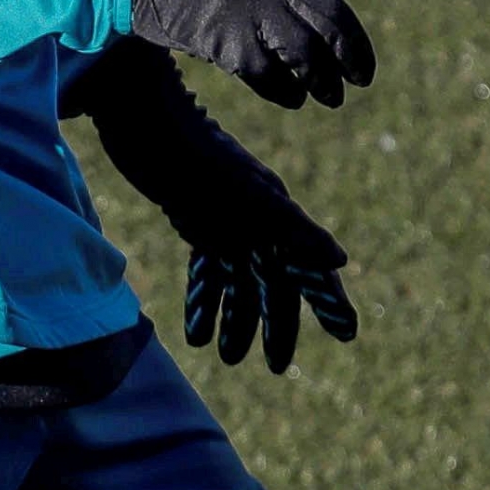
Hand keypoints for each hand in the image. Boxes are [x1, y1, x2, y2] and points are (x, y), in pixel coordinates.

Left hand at [63, 39, 358, 373]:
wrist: (143, 120)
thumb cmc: (195, 155)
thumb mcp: (245, 195)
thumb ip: (292, 227)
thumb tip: (340, 260)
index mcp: (275, 214)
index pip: (309, 265)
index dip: (327, 299)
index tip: (346, 333)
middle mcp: (256, 220)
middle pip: (273, 280)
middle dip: (275, 324)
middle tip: (273, 368)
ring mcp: (227, 221)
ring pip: (239, 279)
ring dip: (235, 318)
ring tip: (225, 358)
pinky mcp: (197, 219)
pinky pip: (209, 267)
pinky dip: (205, 297)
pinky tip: (193, 330)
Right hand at [130, 0, 375, 108]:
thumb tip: (315, 15)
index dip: (332, 12)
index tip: (328, 32)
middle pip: (331, 18)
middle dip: (353, 52)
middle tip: (363, 77)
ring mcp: (250, 6)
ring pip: (308, 54)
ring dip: (325, 81)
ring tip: (331, 97)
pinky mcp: (228, 41)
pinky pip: (272, 77)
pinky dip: (287, 92)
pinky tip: (291, 97)